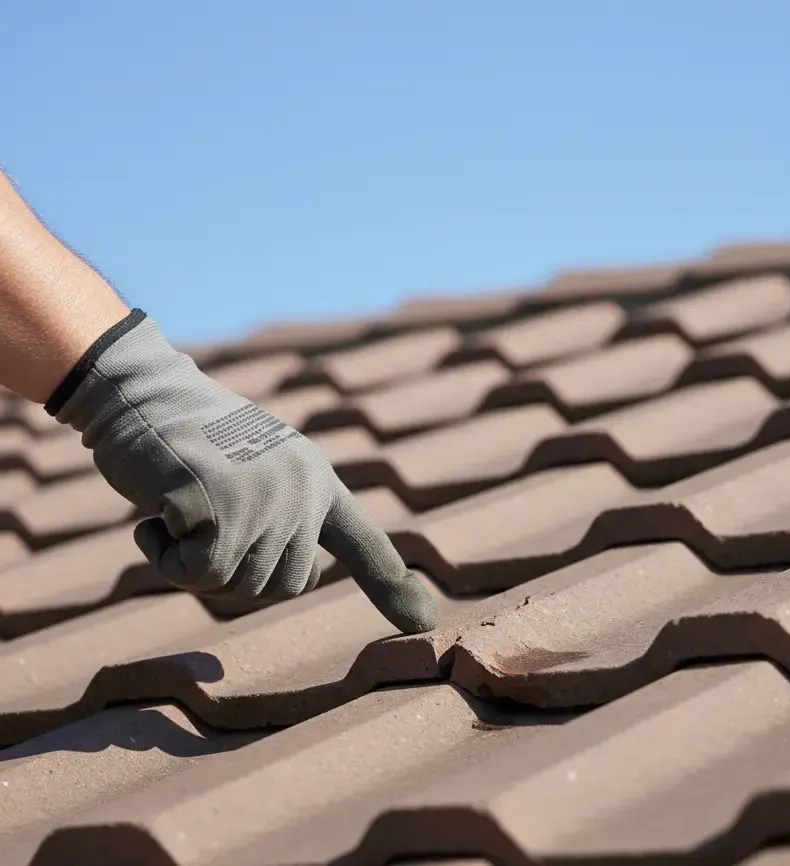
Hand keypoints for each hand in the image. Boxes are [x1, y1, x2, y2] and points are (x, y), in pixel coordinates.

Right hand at [46, 309, 437, 633]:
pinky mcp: (218, 504)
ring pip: (233, 586)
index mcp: (317, 480)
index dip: (391, 586)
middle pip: (279, 587)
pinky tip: (155, 513)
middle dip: (232, 573)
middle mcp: (303, 489)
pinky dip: (163, 555)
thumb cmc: (190, 439)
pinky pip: (192, 574)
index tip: (424, 623)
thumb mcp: (256, 471)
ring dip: (191, 562)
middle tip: (201, 524)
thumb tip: (298, 576)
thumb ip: (283, 516)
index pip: (364, 541)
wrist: (140, 393)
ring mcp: (264, 496)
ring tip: (180, 506)